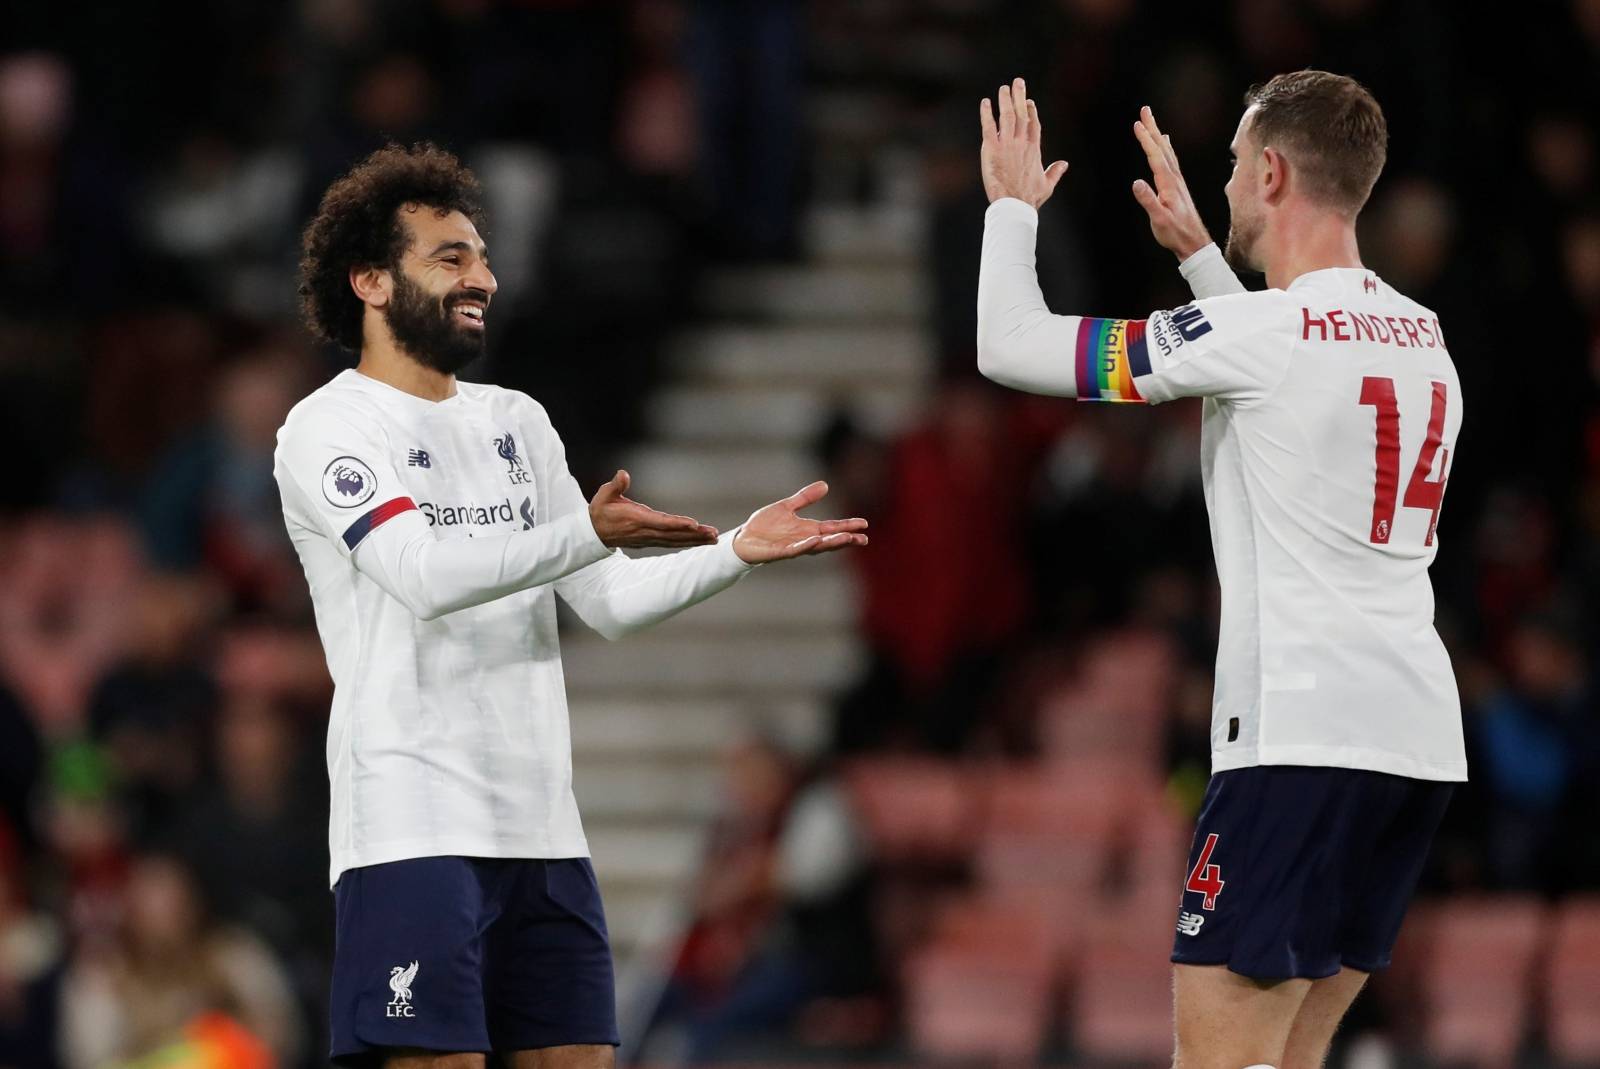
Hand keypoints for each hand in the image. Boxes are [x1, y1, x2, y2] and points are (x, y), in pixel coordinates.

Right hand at [588, 470, 717, 547]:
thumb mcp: (604, 495)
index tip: (694, 524)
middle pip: (674, 534)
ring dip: (695, 540)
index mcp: (637, 519)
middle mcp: (646, 531)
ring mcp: (649, 538)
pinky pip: (672, 542)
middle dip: (694, 535)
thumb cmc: (600, 511)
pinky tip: (699, 541)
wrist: (593, 533)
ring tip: (713, 539)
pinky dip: (687, 542)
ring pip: (676, 540)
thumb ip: (615, 485)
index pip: (661, 522)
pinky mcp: (651, 540)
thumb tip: (623, 474)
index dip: (678, 524)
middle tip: (713, 534)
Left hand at [732, 481, 867, 563]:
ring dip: (831, 543)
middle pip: (829, 540)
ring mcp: (793, 547)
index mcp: (807, 529)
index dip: (847, 526)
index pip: (832, 527)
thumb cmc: (764, 525)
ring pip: (817, 546)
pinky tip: (816, 540)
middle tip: (863, 539)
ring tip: (847, 539)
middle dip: (846, 540)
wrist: (743, 538)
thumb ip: (805, 498)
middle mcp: (804, 539)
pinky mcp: (780, 552)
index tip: (864, 524)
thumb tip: (825, 485)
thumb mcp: (787, 507)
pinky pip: (795, 549)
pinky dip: (806, 545)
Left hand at [979, 76, 1068, 208]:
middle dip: (1020, 96)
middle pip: (1022, 113)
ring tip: (1004, 88)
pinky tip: (985, 103)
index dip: (1031, 111)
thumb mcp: (1047, 185)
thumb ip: (1055, 172)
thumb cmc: (1030, 198)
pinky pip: (988, 126)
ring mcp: (1007, 144)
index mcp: (1034, 149)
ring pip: (1007, 116)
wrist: (1014, 204)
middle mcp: (1021, 142)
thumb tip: (1064, 164)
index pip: (1033, 124)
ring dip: (1005, 100)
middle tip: (1018, 82)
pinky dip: (986, 113)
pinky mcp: (992, 148)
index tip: (1029, 102)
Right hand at [1131, 105, 1213, 260]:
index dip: (1146, 139)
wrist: (1194, 242)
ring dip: (1158, 135)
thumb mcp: (1159, 219)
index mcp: (1168, 184)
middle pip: (1162, 148)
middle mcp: (1174, 179)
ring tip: (1151, 122)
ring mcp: (1177, 181)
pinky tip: (1165, 144)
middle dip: (1152, 128)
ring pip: (1166, 152)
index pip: (1155, 156)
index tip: (1137, 124)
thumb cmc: (1175, 233)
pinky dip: (1166, 148)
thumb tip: (1136, 182)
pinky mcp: (1177, 186)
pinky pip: (1170, 160)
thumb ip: (1149, 201)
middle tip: (1144, 111)